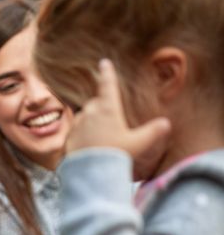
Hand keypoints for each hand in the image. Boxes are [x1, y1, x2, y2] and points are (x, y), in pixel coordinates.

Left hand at [66, 59, 170, 178]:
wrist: (90, 172)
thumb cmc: (115, 155)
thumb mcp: (138, 144)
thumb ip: (153, 132)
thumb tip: (166, 123)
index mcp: (108, 108)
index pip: (108, 85)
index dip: (107, 72)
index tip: (104, 62)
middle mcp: (90, 112)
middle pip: (97, 103)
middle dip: (103, 107)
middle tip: (112, 124)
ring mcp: (78, 123)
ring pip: (86, 116)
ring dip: (92, 121)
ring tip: (102, 138)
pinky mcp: (69, 135)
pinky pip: (77, 130)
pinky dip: (83, 133)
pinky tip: (90, 145)